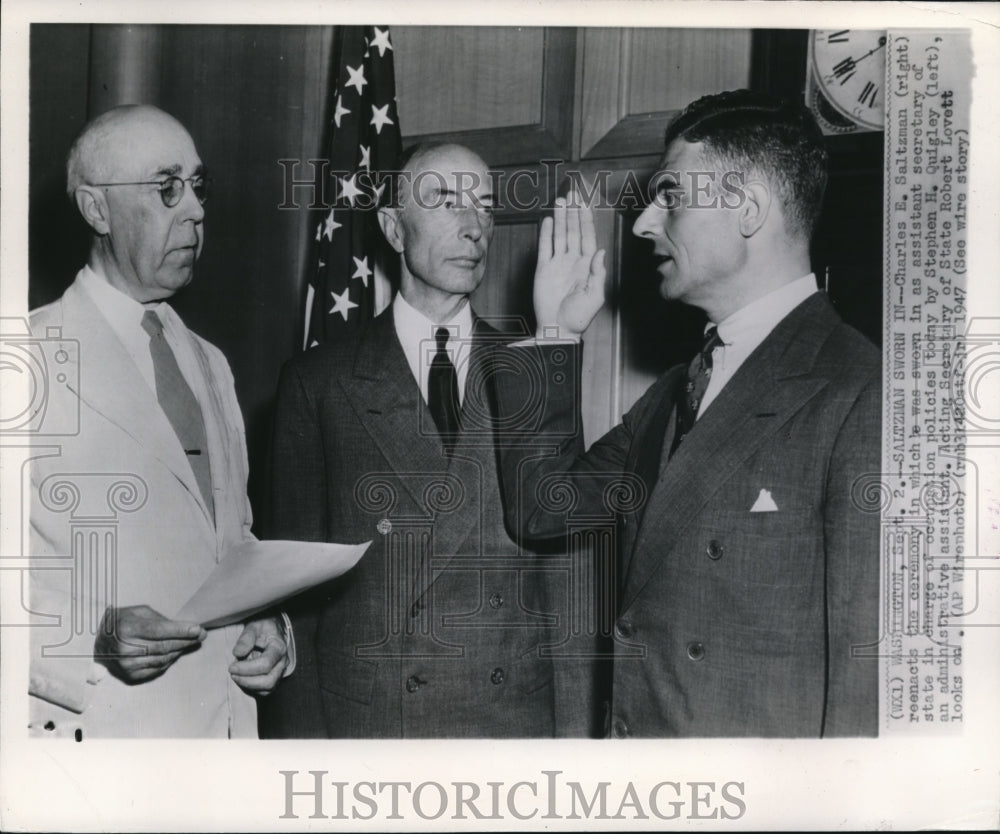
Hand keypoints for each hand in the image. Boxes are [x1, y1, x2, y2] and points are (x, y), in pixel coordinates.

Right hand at [94, 605, 205, 683]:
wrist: (97, 640)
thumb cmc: (122, 621)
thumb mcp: (139, 612)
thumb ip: (160, 619)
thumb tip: (186, 627)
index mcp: (126, 629)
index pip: (159, 631)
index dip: (181, 630)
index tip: (199, 629)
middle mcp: (124, 649)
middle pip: (164, 646)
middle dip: (186, 640)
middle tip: (200, 635)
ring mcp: (126, 665)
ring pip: (163, 659)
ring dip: (180, 650)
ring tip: (189, 642)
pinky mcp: (130, 675)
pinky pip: (158, 669)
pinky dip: (169, 660)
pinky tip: (174, 652)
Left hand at [229, 617, 288, 696]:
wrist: (272, 629)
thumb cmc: (263, 627)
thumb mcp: (254, 626)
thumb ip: (246, 638)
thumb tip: (238, 653)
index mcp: (279, 648)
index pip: (265, 664)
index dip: (246, 669)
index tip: (232, 666)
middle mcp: (282, 662)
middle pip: (268, 681)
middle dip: (247, 681)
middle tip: (232, 673)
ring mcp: (280, 671)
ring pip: (267, 689)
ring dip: (249, 685)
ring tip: (236, 675)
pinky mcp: (275, 677)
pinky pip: (265, 691)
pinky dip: (252, 688)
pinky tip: (242, 678)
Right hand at [533, 190, 605, 338]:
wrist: (558, 329)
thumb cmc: (579, 317)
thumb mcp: (595, 296)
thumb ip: (597, 273)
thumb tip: (600, 252)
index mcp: (587, 265)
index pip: (588, 237)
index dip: (586, 220)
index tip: (584, 203)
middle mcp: (573, 261)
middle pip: (574, 231)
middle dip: (573, 212)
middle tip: (572, 193)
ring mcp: (557, 263)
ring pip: (560, 235)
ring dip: (561, 218)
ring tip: (560, 201)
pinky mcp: (543, 269)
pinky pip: (545, 247)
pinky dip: (547, 233)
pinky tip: (549, 220)